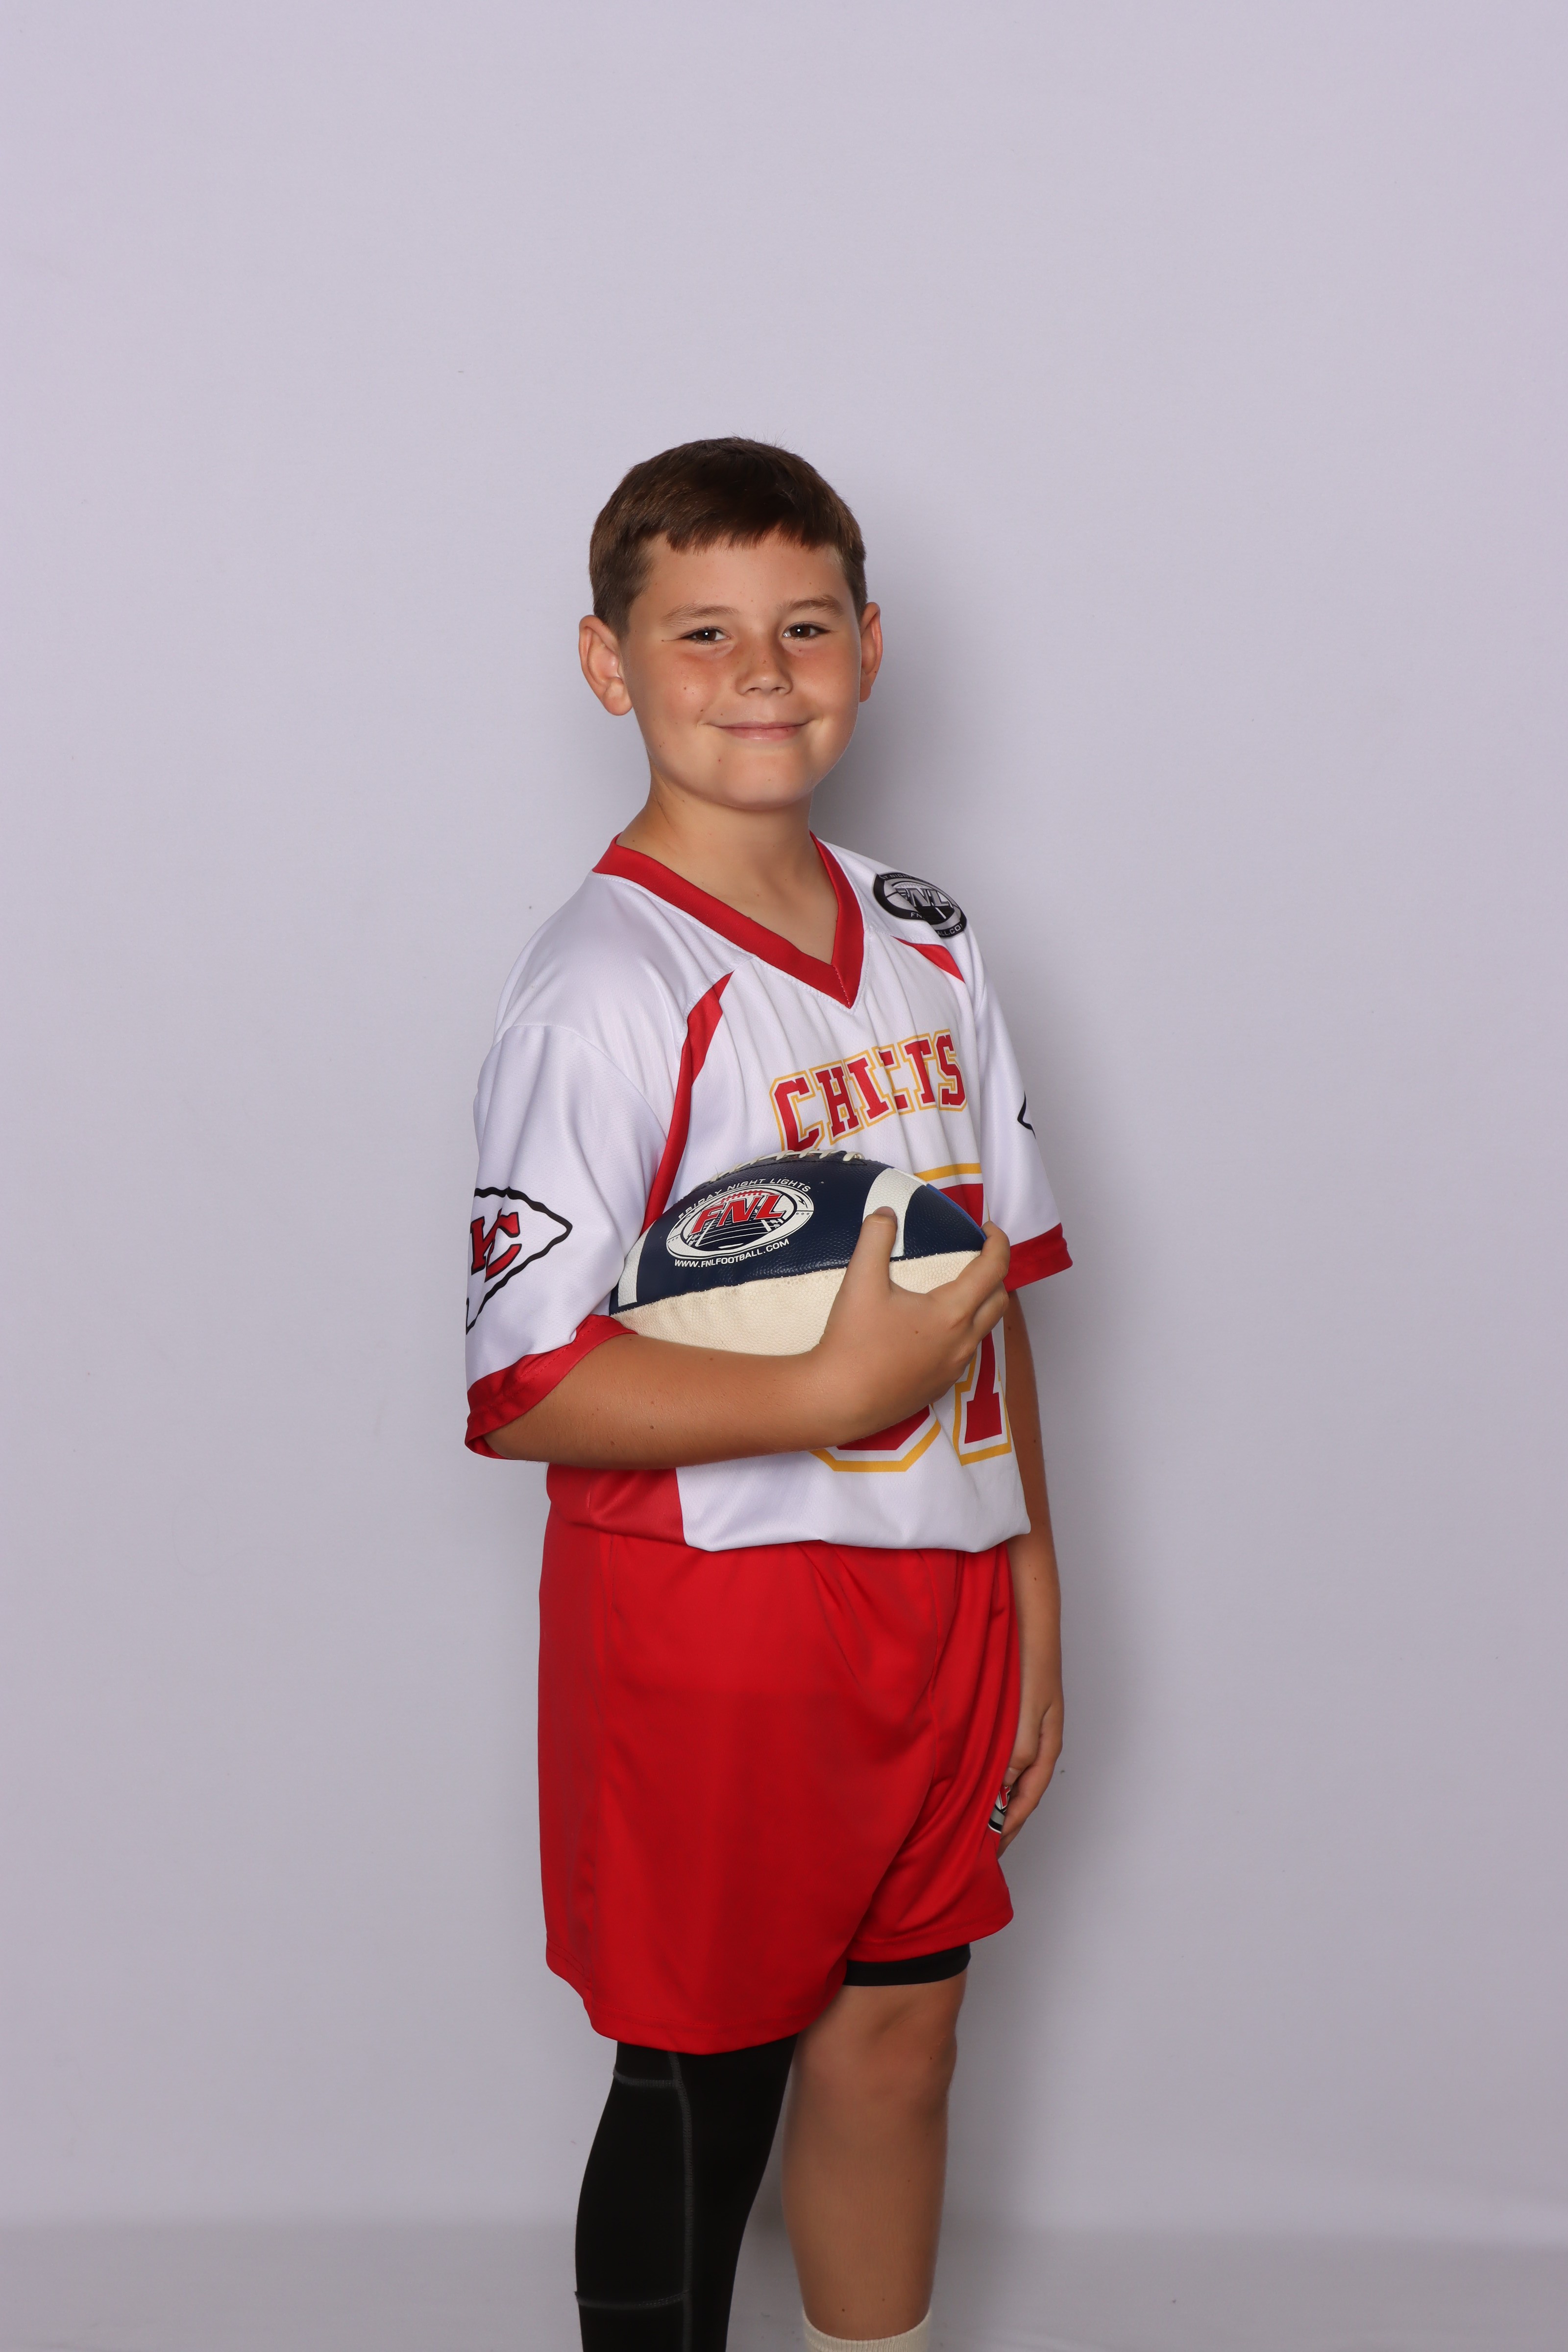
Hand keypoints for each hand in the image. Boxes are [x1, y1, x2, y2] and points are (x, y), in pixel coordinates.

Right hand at [810, 1209, 1010, 1442]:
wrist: (838, 1400)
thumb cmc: (852, 1342)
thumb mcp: (860, 1281)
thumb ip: (875, 1238)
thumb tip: (886, 1213)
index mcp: (952, 1313)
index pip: (994, 1269)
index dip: (998, 1242)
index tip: (987, 1228)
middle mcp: (962, 1342)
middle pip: (999, 1301)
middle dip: (995, 1274)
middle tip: (974, 1256)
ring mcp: (953, 1368)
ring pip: (983, 1330)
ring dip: (979, 1304)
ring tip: (955, 1289)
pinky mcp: (939, 1387)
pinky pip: (963, 1352)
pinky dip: (961, 1331)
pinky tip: (932, 1327)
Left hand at [997, 1675, 1062, 1853]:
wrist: (1030, 1626)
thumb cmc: (1031, 1665)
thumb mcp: (1028, 1710)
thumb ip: (1020, 1747)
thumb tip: (1007, 1785)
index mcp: (1046, 1746)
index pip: (1028, 1796)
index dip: (1011, 1823)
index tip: (993, 1846)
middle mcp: (1039, 1744)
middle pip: (1024, 1792)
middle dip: (1008, 1820)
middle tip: (987, 1846)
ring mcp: (1028, 1732)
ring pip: (1015, 1777)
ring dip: (1000, 1799)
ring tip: (981, 1820)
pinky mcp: (1015, 1720)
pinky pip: (1005, 1758)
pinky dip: (994, 1775)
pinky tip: (980, 1778)